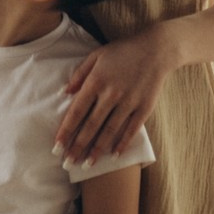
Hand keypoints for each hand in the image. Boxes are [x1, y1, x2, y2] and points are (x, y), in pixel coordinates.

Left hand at [56, 28, 174, 166]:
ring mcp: (129, 102)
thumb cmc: (123, 51)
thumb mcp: (96, 55)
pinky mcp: (144, 107)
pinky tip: (114, 154)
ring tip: (88, 164)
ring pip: (110, 131)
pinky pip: (131, 129)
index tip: (57, 146)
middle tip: (68, 162)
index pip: (77, 111)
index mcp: (96, 81)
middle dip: (78, 146)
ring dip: (97, 149)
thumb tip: (64, 93)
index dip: (66, 130)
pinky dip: (122, 143)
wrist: (156, 49)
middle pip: (91, 125)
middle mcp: (111, 94)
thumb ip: (79, 74)